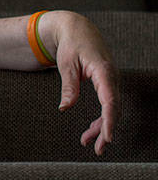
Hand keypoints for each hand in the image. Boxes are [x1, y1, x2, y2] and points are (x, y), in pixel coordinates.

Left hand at [43, 11, 118, 154]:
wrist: (78, 30)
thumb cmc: (72, 45)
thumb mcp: (66, 64)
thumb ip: (69, 86)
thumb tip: (65, 108)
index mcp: (104, 71)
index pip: (110, 100)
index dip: (109, 120)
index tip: (107, 136)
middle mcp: (112, 78)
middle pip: (113, 109)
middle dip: (106, 130)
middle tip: (96, 149)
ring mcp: (112, 82)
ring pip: (111, 110)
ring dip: (102, 127)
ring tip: (88, 144)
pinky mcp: (107, 85)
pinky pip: (108, 105)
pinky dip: (101, 119)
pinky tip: (90, 130)